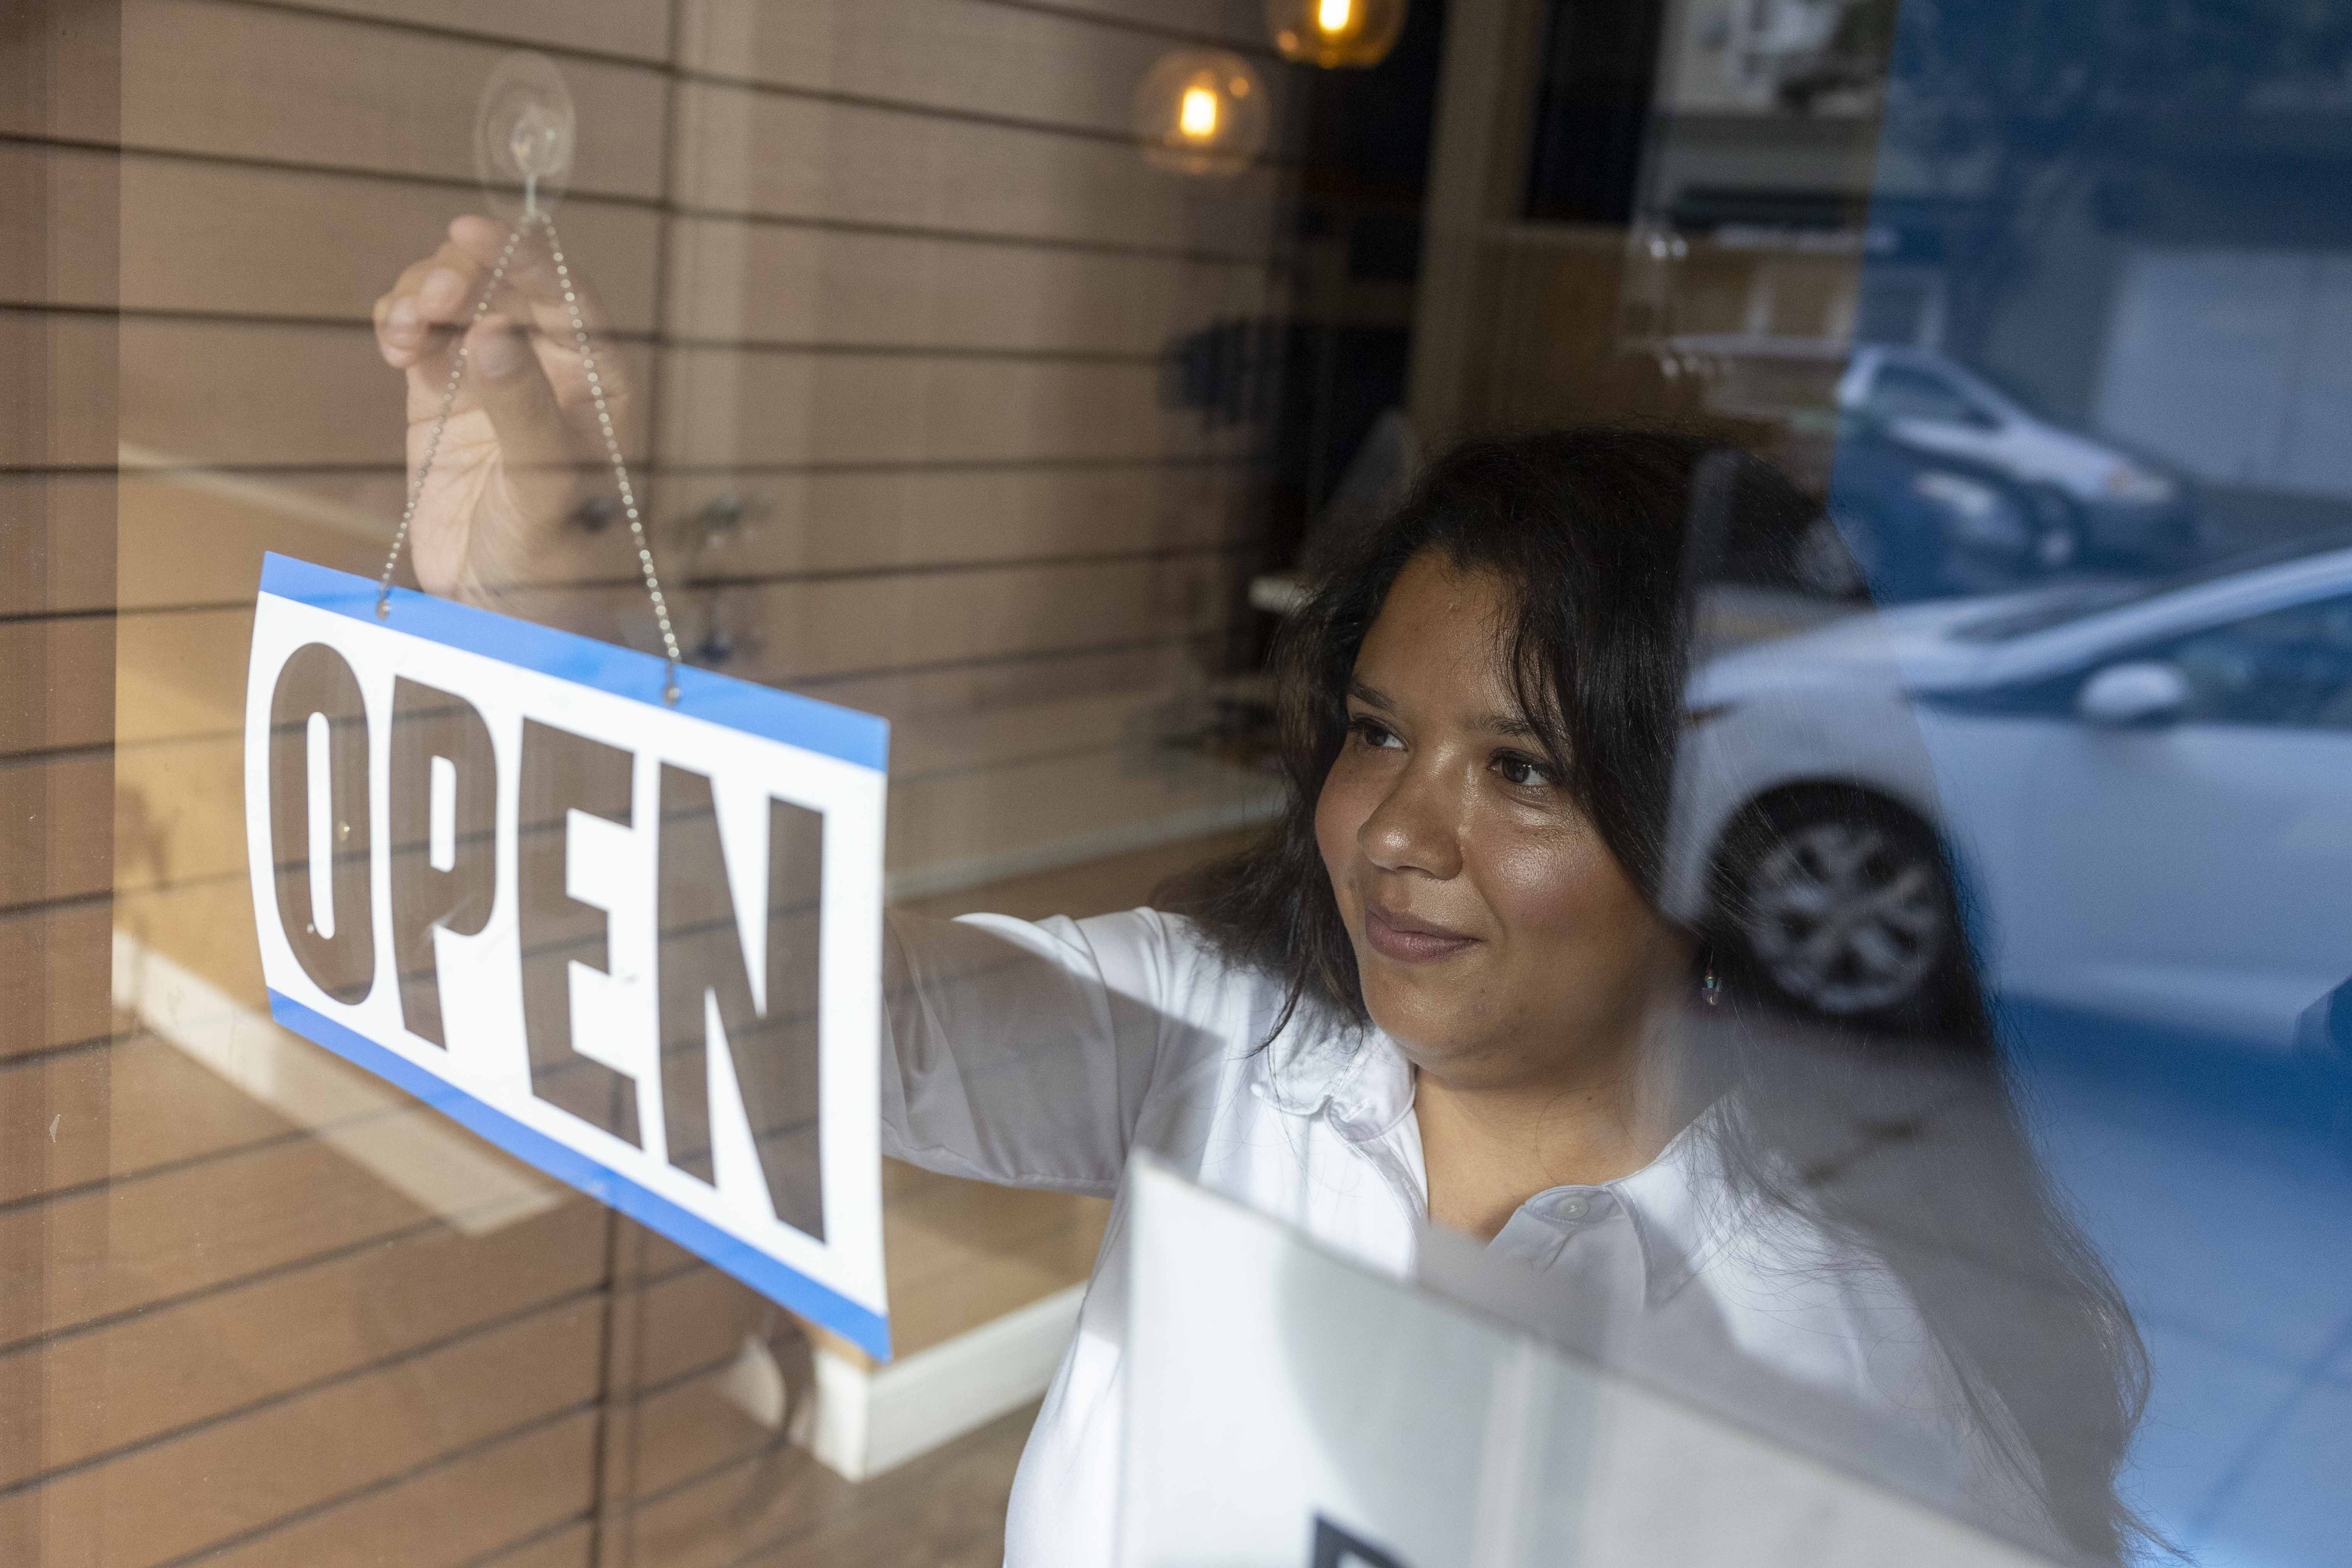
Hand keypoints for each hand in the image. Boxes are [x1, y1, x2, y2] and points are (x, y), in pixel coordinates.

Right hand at [372, 215, 622, 603]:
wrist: (502, 611)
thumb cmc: (551, 555)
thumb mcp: (544, 483)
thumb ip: (522, 407)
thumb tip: (495, 331)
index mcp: (598, 379)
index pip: (565, 295)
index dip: (523, 254)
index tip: (474, 231)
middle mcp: (548, 366)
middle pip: (504, 282)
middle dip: (464, 276)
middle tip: (434, 302)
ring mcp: (490, 375)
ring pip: (456, 298)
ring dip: (424, 296)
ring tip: (406, 333)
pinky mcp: (439, 394)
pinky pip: (419, 331)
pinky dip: (400, 320)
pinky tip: (395, 342)